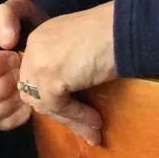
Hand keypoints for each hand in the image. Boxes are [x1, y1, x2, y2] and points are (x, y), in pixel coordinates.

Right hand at [0, 0, 48, 131]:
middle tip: (22, 77)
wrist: (53, 50)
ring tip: (25, 93)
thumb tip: (5, 41)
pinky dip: (12, 119)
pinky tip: (28, 107)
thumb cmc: (33, 28)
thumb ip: (8, 14)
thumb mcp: (21, 10)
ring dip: (4, 105)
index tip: (16, 57)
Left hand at [16, 2, 117, 146]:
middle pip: (36, 92)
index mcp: (42, 37)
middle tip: (86, 127)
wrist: (123, 26)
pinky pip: (58, 107)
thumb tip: (69, 100)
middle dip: (61, 114)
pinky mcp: (48, 77)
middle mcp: (35, 47)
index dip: (54, 98)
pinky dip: (77, 117)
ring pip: (45, 103)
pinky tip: (96, 121)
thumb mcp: (81, 50)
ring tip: (94, 131)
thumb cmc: (112, 33)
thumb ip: (67, 66)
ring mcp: (38, 61)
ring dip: (71, 120)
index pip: (36, 77)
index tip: (75, 113)